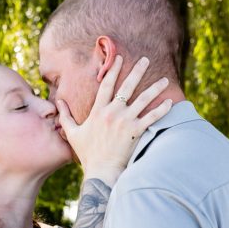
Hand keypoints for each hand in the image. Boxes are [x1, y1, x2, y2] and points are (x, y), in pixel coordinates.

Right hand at [57, 55, 172, 183]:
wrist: (101, 171)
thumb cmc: (87, 153)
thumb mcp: (72, 133)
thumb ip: (65, 116)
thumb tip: (57, 102)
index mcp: (98, 111)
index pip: (107, 85)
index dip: (113, 69)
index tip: (119, 57)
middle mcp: (113, 113)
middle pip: (127, 87)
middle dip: (137, 71)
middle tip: (145, 59)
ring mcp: (125, 121)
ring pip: (143, 100)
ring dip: (155, 88)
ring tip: (164, 79)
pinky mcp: (136, 132)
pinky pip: (152, 117)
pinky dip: (162, 109)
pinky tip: (171, 102)